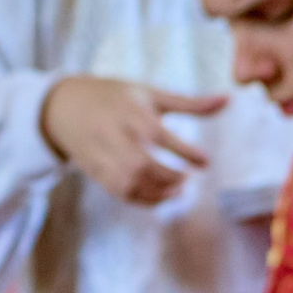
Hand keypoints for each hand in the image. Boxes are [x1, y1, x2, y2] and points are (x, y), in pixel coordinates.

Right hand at [40, 76, 225, 204]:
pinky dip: (142, 199)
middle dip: (170, 177)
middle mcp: (116, 136)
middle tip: (189, 180)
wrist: (64, 107)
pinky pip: (119, 192)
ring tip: (178, 191)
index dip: (186, 152)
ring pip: (129, 182)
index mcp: (133, 113)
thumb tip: (229, 100)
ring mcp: (102, 155)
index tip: (206, 162)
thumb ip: (190, 102)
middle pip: (144, 165)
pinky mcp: (95, 171)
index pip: (161, 137)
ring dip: (157, 192)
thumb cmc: (114, 97)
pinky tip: (160, 197)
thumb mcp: (150, 93)